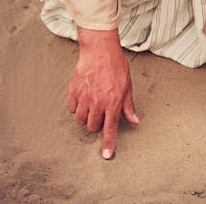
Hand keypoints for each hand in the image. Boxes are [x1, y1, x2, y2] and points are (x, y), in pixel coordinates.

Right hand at [67, 27, 138, 159]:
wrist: (100, 49)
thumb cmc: (116, 65)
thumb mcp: (127, 85)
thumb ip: (128, 106)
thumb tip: (134, 120)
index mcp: (113, 102)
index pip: (110, 129)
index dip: (108, 144)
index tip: (106, 155)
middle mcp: (98, 102)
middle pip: (92, 127)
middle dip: (96, 125)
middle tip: (101, 114)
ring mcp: (84, 97)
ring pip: (80, 119)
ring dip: (85, 117)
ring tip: (91, 106)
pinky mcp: (74, 90)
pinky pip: (71, 108)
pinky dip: (76, 107)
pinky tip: (82, 99)